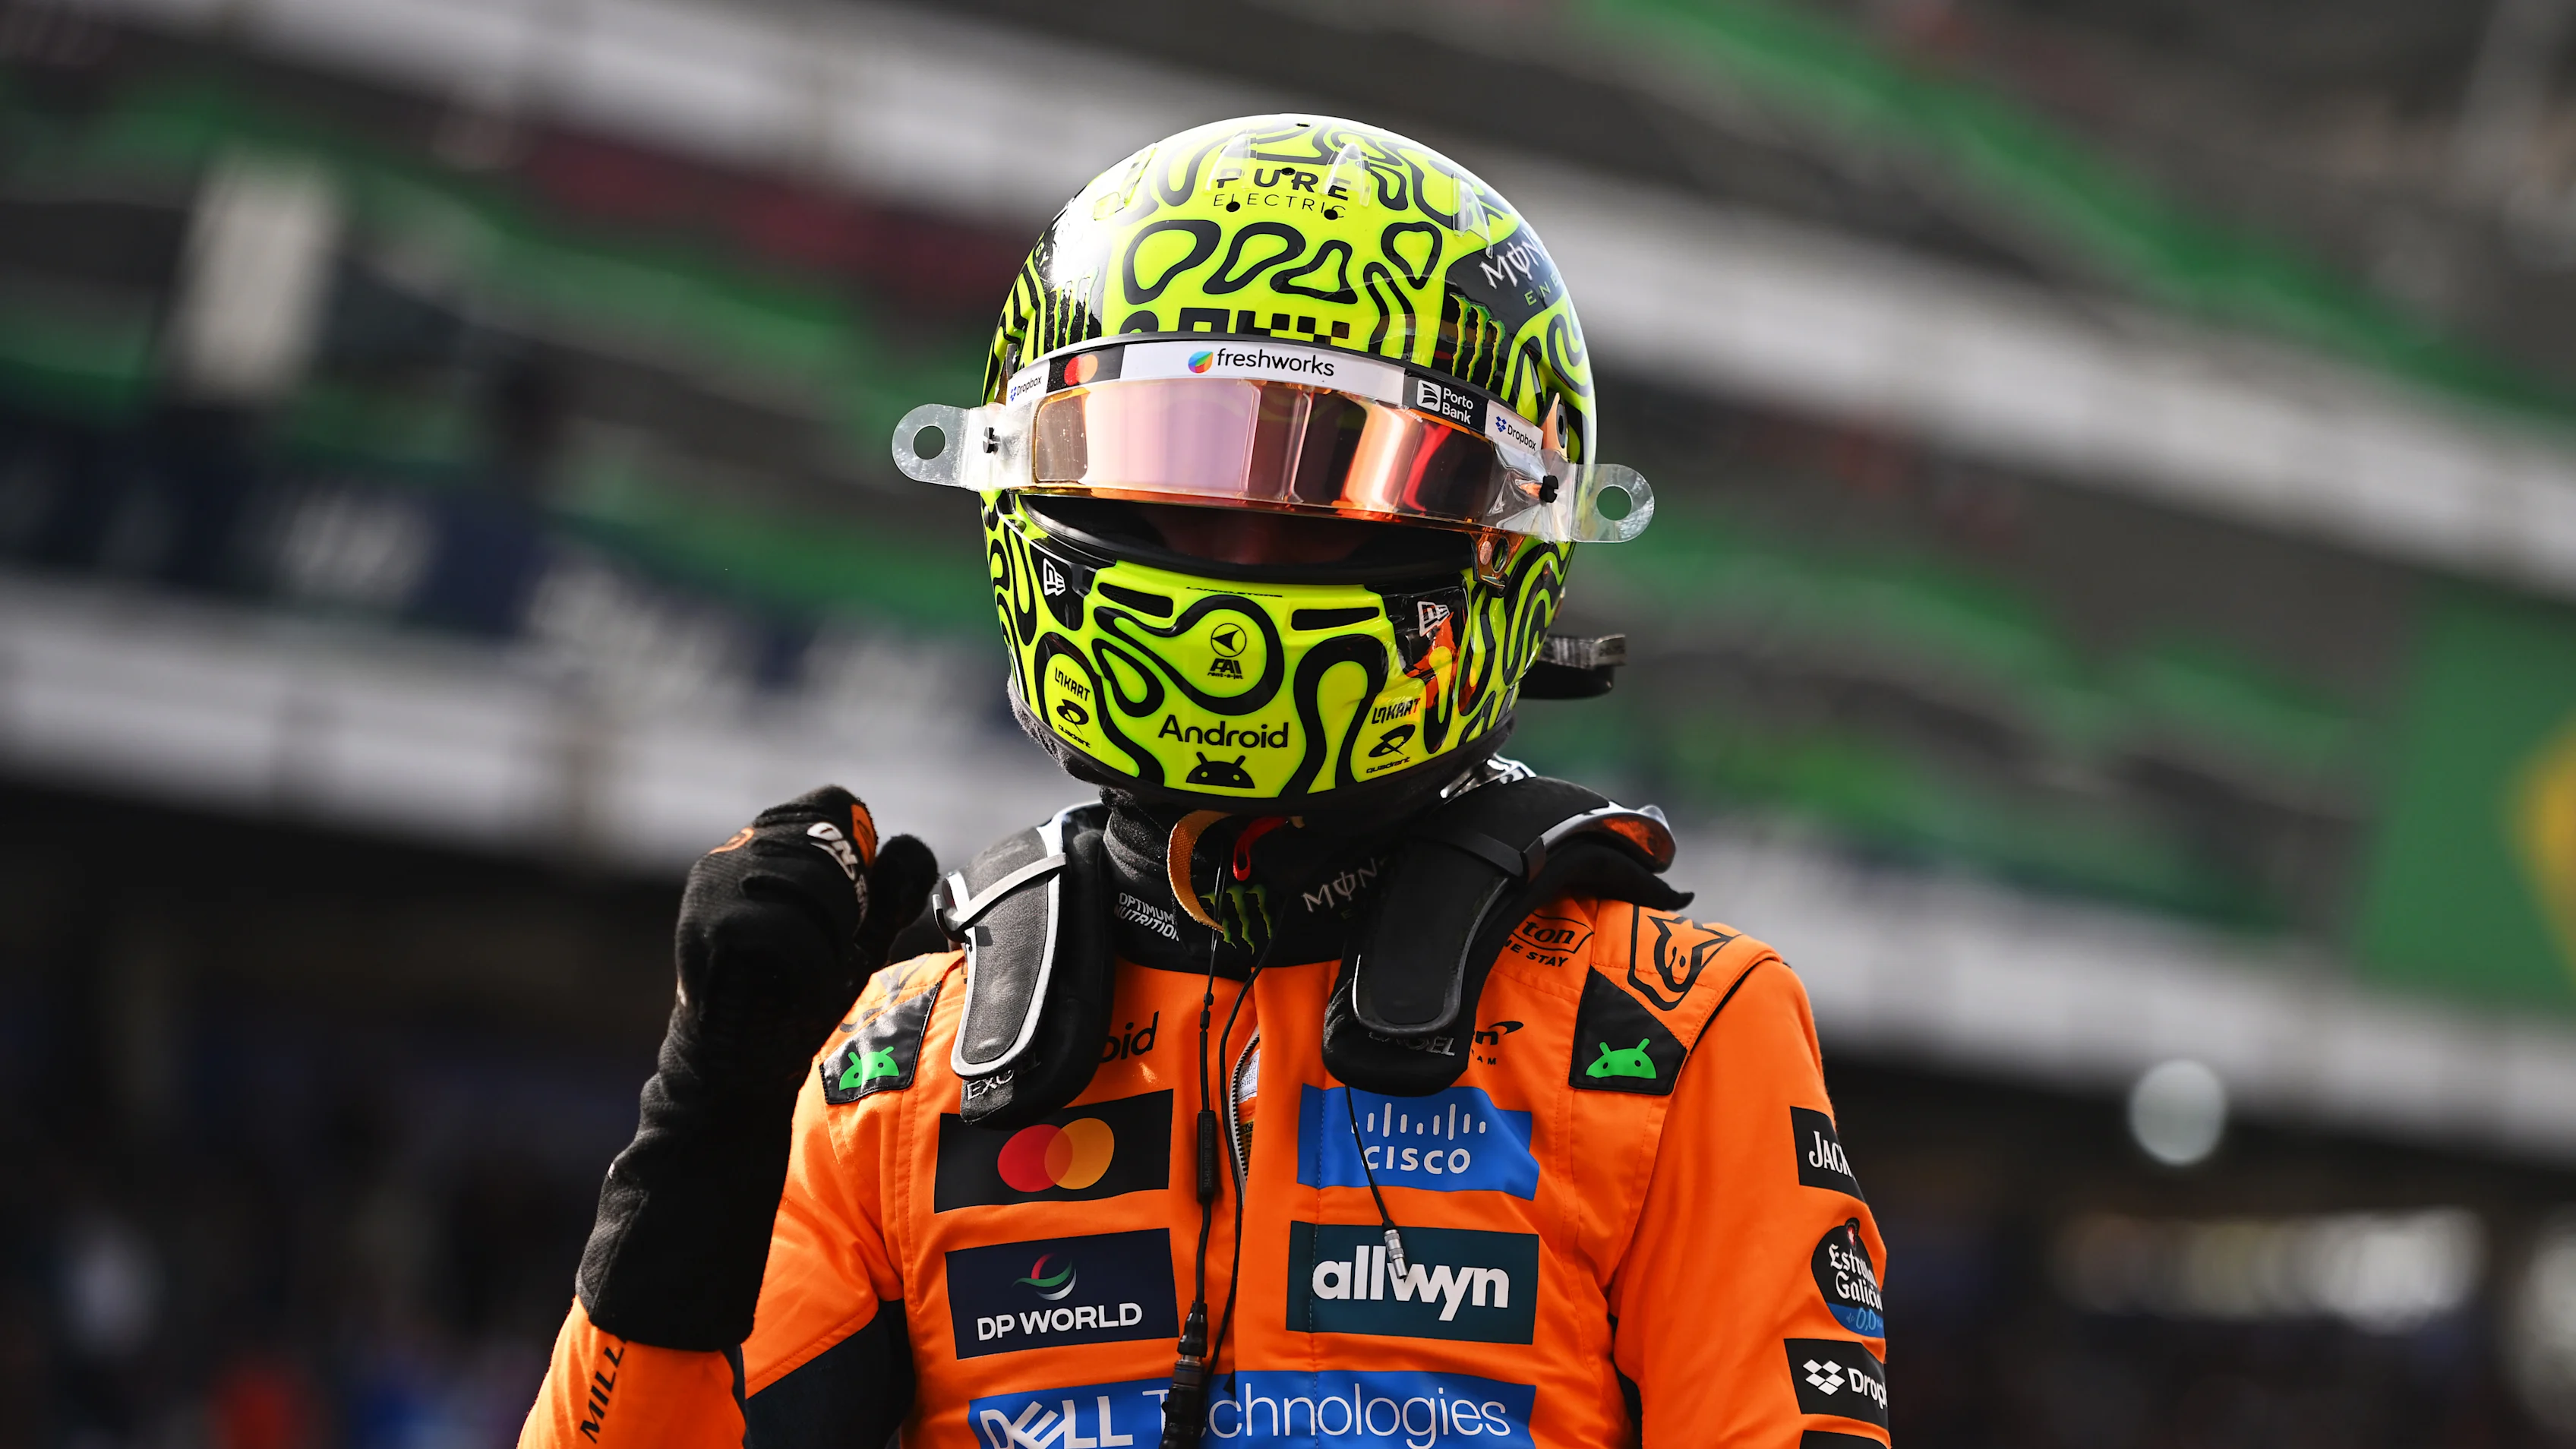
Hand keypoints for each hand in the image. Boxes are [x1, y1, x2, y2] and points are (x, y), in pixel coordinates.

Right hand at [576, 786, 937, 1349]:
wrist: (741, 1073)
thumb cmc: (795, 1003)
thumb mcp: (857, 937)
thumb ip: (887, 891)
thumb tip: (907, 849)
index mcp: (765, 843)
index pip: (835, 804)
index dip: (861, 855)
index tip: (851, 910)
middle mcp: (733, 853)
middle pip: (834, 845)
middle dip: (850, 912)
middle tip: (820, 957)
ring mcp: (714, 887)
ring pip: (817, 885)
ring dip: (830, 945)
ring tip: (803, 979)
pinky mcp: (707, 928)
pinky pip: (793, 931)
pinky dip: (812, 970)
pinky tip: (791, 994)